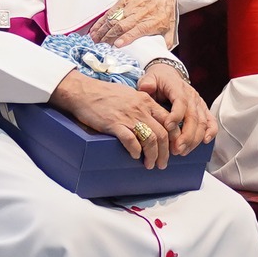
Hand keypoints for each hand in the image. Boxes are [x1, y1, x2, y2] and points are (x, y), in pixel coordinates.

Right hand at [53, 70, 176, 168]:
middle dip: (165, 152)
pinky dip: (135, 151)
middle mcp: (141, 109)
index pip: (169, 121)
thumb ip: (143, 106)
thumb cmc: (105, 94)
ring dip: (153, 155)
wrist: (84, 91)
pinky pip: (130, 140)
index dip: (174, 137)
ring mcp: (128, 116)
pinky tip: (135, 156)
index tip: (173, 149)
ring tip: (150, 165)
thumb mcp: (130, 95)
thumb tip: (152, 122)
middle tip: (163, 164)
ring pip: (150, 139)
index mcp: (147, 101)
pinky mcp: (114, 124)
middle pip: (162, 134)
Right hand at [91, 0, 179, 46]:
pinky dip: (101, 21)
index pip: (137, 30)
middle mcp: (140, 13)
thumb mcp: (170, 29)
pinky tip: (95, 29)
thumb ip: (165, 43)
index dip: (126, 37)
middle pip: (122, 25)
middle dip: (109, 36)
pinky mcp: (124, 0)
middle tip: (101, 46)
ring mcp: (131, 6)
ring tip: (94, 40)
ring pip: (114, 18)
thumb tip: (161, 57)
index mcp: (152, 21)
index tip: (117, 45)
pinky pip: (110, 12)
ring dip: (102, 30)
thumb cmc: (164, 12)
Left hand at [138, 61, 218, 154]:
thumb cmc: (158, 80)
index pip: (180, 102)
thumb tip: (146, 87)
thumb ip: (147, 83)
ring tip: (182, 151)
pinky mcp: (203, 109)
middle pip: (193, 116)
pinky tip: (205, 141)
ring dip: (194, 139)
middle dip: (186, 135)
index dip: (176, 115)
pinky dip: (211, 131)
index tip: (167, 127)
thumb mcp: (149, 78)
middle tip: (176, 149)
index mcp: (177, 87)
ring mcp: (199, 103)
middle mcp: (191, 95)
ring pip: (202, 122)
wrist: (168, 74)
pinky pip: (211, 121)